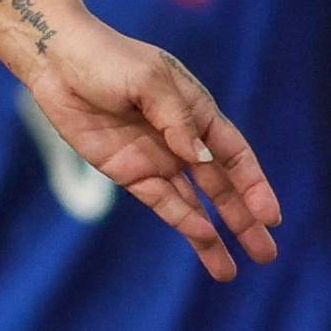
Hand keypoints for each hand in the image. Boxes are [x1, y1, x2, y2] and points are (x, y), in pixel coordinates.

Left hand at [24, 18, 281, 279]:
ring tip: (231, 271)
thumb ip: (175, 119)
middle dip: (244, 220)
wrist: (58, 61)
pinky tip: (201, 240)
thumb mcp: (150, 80)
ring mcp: (156, 159)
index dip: (255, 184)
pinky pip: (162, 201)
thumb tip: (199, 158)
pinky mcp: (128, 172)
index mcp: (197, 112)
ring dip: (214, 236)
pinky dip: (182, 221)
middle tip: (267, 254)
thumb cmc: (109, 60)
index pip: (235, 154)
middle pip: (222, 187)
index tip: (271, 216)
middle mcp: (181, 141)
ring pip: (194, 204)